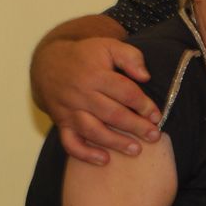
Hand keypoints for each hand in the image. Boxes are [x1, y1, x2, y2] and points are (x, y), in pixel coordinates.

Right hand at [33, 37, 160, 164]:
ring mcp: (69, 110)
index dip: (143, 105)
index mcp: (95, 75)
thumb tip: (145, 76)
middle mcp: (81, 94)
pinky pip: (70, 142)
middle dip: (135, 127)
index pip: (124, 92)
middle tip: (154, 136)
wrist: (49, 63)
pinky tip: (104, 160)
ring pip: (92, 130)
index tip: (156, 116)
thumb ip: (130, 57)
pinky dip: (85, 154)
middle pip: (111, 114)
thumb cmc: (86, 56)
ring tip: (136, 150)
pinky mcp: (61, 122)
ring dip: (115, 142)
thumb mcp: (108, 46)